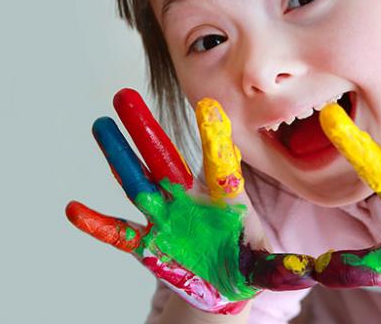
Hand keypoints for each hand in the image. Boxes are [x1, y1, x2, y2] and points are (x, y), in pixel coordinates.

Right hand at [65, 89, 314, 313]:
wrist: (220, 284)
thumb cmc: (245, 263)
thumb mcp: (266, 263)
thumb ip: (280, 265)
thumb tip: (306, 270)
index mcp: (221, 196)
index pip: (218, 162)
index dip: (213, 137)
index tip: (208, 107)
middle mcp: (188, 199)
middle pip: (163, 158)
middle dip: (145, 129)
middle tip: (124, 95)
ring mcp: (164, 218)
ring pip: (137, 182)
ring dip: (118, 157)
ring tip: (99, 126)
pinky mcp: (147, 244)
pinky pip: (118, 233)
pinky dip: (97, 224)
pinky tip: (73, 209)